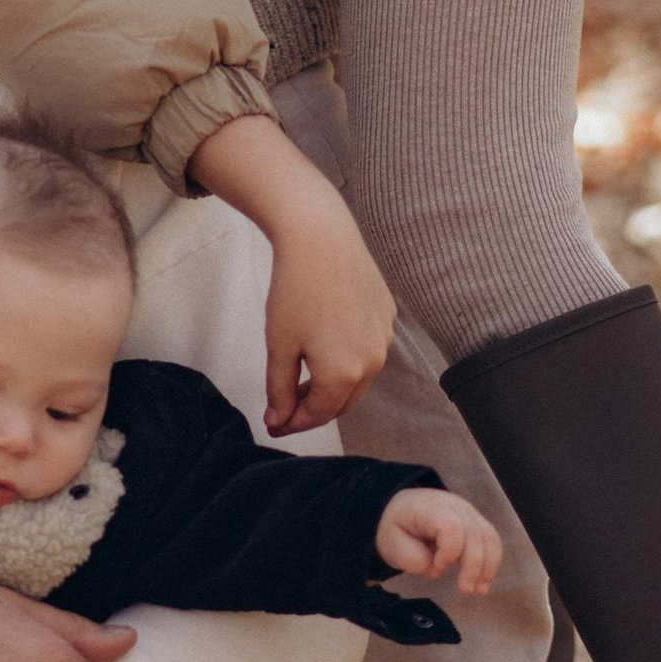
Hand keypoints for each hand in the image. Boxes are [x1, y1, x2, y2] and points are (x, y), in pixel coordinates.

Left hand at [187, 111, 394, 432]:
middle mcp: (373, 362)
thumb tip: (279, 418)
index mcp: (344, 374)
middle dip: (312, 409)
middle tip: (283, 409)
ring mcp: (384, 338)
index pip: (318, 414)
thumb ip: (279, 389)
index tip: (272, 424)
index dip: (292, 424)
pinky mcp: (387, 316)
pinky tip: (322, 347)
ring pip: (357, 378)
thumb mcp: (279, 345)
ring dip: (330, 386)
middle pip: (341, 402)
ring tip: (300, 381)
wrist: (320, 237)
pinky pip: (366, 350)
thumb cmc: (295, 290)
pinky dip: (346, 360)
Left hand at [376, 485, 502, 595]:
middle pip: (475, 534)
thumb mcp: (391, 545)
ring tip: (479, 590)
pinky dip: (491, 562)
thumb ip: (413, 559)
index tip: (436, 566)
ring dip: (487, 566)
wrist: (400, 508)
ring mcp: (468, 512)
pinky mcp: (476, 522)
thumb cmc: (395, 527)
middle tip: (465, 590)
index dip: (449, 552)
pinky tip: (484, 581)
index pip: (451, 527)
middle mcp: (454, 506)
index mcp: (430, 508)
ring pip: (489, 537)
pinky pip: (492, 540)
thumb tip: (438, 569)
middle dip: (473, 566)